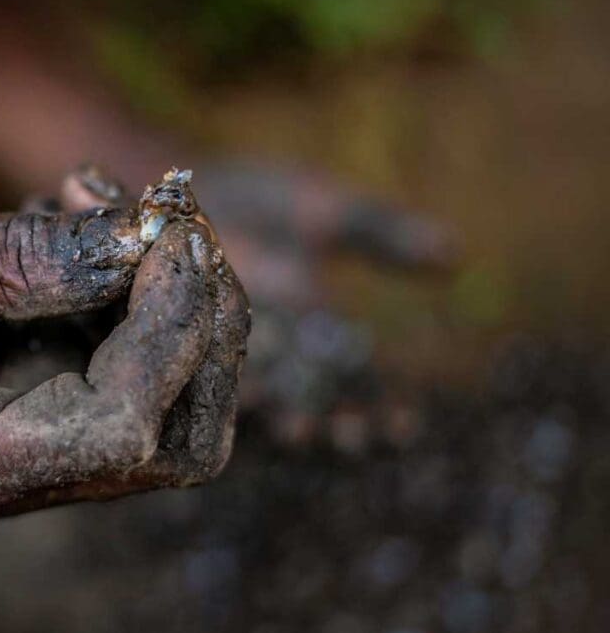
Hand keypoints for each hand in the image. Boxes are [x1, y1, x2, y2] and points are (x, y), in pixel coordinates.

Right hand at [0, 188, 247, 528]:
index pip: (124, 429)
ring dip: (164, 296)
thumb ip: (22, 258)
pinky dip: (121, 291)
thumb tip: (145, 244)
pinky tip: (72, 216)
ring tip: (100, 199)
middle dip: (196, 325)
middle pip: (172, 439)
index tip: (169, 232)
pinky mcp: (26, 408)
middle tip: (172, 221)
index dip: (170, 330)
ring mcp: (18, 450)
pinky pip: (114, 362)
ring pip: (162, 403)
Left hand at [194, 162, 458, 446]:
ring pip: (272, 408)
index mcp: (321, 337)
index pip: (362, 386)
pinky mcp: (191, 354)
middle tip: (356, 438)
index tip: (407, 425)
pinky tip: (244, 401)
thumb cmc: (257, 200)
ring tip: (304, 430)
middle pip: (322, 410)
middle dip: (341, 430)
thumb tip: (455, 256)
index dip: (385, 411)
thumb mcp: (328, 211)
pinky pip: (212, 384)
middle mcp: (281, 360)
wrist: (176, 195)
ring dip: (289, 424)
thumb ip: (384, 234)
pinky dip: (229, 392)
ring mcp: (234, 360)